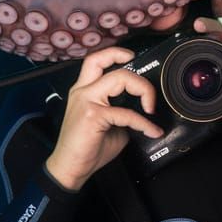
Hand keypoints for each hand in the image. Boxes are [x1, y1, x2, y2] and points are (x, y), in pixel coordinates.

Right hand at [44, 47, 162, 191]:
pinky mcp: (93, 115)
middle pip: (108, 63)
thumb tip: (142, 111)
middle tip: (148, 94)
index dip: (115, 53)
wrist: (70, 168)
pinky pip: (126, 114)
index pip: (96, 60)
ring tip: (150, 107)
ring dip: (142, 89)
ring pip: (119, 78)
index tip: (133, 58)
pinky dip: (143, 123)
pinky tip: (151, 131)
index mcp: (83, 90)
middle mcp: (82, 91)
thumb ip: (122, 112)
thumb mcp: (109, 125)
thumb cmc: (87, 148)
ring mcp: (86, 101)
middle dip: (135, 74)